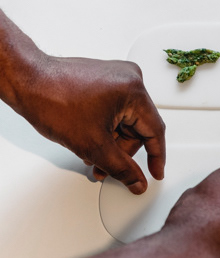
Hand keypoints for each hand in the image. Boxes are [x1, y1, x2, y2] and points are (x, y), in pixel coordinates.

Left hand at [15, 55, 165, 193]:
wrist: (25, 81)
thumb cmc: (51, 100)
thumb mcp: (92, 145)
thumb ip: (121, 168)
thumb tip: (136, 181)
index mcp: (134, 90)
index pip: (154, 131)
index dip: (156, 157)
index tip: (155, 173)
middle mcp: (130, 78)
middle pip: (138, 127)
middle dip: (120, 150)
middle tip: (104, 166)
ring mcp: (118, 76)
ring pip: (125, 120)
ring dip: (111, 140)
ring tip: (90, 152)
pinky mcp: (106, 78)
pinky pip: (116, 109)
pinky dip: (105, 126)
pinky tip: (90, 136)